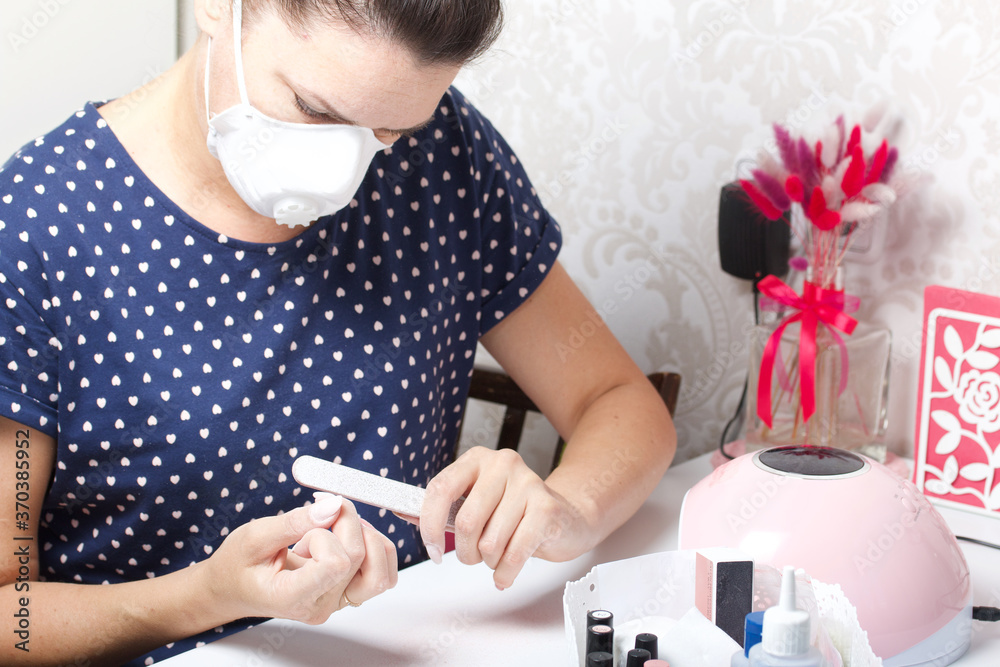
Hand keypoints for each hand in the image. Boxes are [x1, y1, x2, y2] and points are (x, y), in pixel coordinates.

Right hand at [204, 495, 397, 624]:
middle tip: (322, 507)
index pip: (336, 564)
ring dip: (367, 536)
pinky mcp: (347, 594)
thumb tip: (333, 505)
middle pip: (359, 557)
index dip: (328, 532)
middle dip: (346, 521)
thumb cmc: (238, 565)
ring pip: (381, 571)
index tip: (312, 515)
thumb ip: (295, 522)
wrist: (233, 588)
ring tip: (336, 525)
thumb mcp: (255, 536)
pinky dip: (373, 547)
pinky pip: (381, 573)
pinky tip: (346, 535)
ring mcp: (337, 603)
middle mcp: (322, 605)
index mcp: (293, 597)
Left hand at [419, 447, 591, 589]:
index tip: (430, 548)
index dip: (429, 524)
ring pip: (490, 542)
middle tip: (475, 555)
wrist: (567, 517)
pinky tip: (506, 572)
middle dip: (465, 551)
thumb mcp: (476, 503)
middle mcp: (502, 464)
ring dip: (490, 562)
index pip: (440, 488)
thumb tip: (402, 511)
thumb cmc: (516, 512)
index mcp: (478, 459)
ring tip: (498, 556)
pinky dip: (505, 573)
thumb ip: (442, 508)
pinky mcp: (546, 508)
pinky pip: (514, 553)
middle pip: (465, 522)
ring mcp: (528, 484)